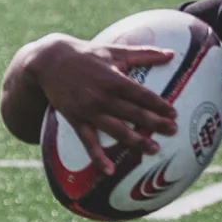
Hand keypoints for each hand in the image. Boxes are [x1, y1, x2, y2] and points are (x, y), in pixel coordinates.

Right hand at [33, 35, 177, 175]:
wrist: (48, 61)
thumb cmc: (86, 55)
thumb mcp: (114, 51)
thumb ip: (144, 54)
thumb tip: (171, 53)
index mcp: (114, 79)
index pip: (142, 94)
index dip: (159, 105)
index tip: (174, 114)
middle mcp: (103, 96)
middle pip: (134, 113)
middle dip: (155, 124)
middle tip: (174, 131)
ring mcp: (89, 110)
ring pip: (116, 129)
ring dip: (136, 141)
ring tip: (154, 149)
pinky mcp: (76, 120)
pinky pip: (88, 141)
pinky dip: (97, 157)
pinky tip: (109, 171)